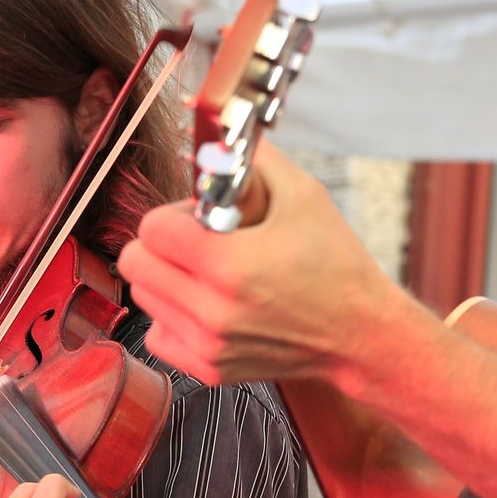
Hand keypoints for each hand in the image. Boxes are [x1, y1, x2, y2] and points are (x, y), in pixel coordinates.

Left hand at [119, 139, 406, 390]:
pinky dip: (173, 316)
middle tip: (195, 242)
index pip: (152, 228)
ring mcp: (208, 344)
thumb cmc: (337, 266)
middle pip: (136, 263)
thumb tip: (220, 129)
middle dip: (160, 243)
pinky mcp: (209, 369)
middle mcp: (213, 309)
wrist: (360, 334)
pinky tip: (206, 305)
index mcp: (230, 264)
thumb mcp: (304, 196)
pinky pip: (157, 335)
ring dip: (165, 278)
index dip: (173, 215)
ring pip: (143, 297)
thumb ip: (254, 159)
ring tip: (206, 273)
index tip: (198, 218)